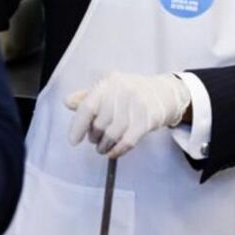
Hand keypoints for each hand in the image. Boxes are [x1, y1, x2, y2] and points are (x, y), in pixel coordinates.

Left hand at [66, 71, 190, 158]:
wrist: (166, 93)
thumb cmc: (133, 92)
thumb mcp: (111, 88)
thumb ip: (88, 96)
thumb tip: (68, 102)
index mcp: (109, 82)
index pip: (88, 106)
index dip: (78, 125)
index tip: (74, 140)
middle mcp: (122, 91)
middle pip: (100, 124)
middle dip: (94, 136)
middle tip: (95, 140)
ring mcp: (136, 105)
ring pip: (112, 134)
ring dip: (104, 146)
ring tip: (103, 148)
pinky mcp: (148, 120)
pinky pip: (127, 141)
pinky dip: (117, 150)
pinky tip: (113, 152)